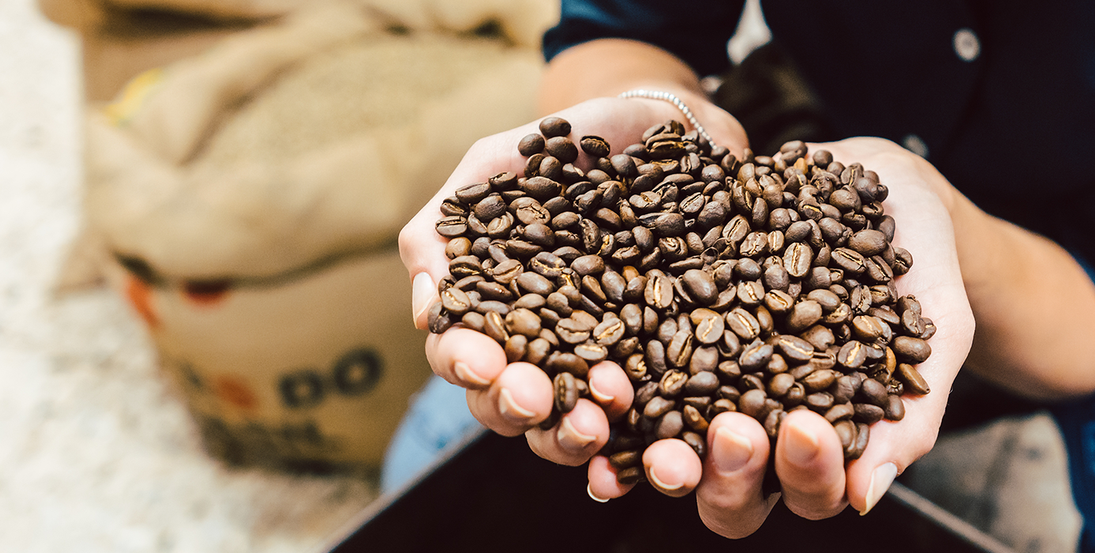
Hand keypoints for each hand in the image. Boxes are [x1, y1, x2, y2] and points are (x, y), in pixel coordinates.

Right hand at [400, 94, 746, 457]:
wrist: (670, 127)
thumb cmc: (573, 144)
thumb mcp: (495, 165)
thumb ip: (445, 226)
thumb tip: (424, 309)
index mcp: (493, 310)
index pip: (461, 354)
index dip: (464, 364)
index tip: (482, 359)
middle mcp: (542, 349)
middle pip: (507, 406)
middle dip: (515, 408)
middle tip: (536, 396)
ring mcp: (604, 364)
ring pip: (569, 428)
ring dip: (571, 436)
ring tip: (599, 419)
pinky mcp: (667, 371)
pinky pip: (647, 426)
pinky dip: (639, 447)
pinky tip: (644, 448)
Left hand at [589, 137, 974, 536]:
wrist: (873, 183)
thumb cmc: (918, 261)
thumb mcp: (936, 324)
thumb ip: (912, 409)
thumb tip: (864, 499)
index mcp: (819, 441)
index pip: (806, 492)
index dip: (804, 475)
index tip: (806, 426)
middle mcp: (752, 428)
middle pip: (724, 492)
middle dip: (726, 473)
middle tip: (733, 429)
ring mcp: (698, 384)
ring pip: (664, 445)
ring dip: (654, 446)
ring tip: (659, 419)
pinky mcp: (656, 332)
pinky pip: (622, 369)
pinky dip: (605, 381)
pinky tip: (594, 373)